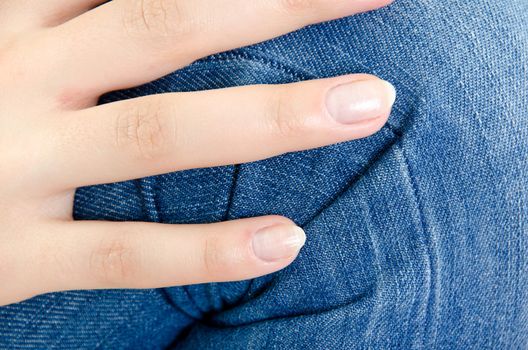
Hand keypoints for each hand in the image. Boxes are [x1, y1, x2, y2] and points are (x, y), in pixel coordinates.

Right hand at [0, 0, 394, 305]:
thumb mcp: (9, 41)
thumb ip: (65, 9)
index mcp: (18, 21)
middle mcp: (21, 78)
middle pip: (169, 24)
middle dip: (281, 5)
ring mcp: (16, 166)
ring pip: (159, 134)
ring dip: (273, 117)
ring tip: (368, 104)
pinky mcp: (12, 253)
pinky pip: (122, 252)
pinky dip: (206, 251)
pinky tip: (285, 241)